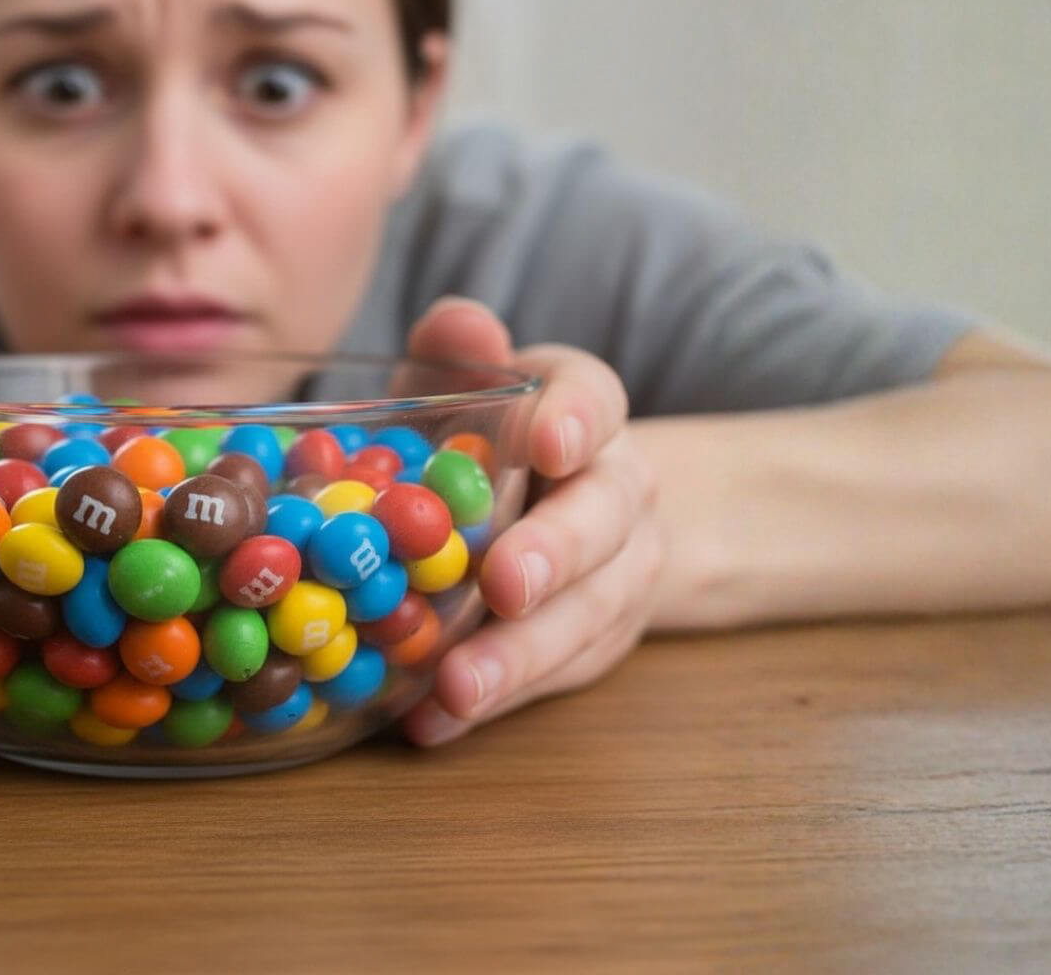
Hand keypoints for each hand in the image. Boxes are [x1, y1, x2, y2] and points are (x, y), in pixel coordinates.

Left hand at [396, 297, 666, 745]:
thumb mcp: (460, 384)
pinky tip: (434, 724)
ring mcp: (615, 576)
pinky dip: (495, 704)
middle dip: (555, 555)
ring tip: (457, 688)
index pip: (596, 401)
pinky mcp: (591, 644)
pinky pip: (551, 679)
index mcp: (582, 413)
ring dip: (521, 657)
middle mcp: (617, 492)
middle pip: (603, 521)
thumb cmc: (481, 437)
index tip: (548, 442)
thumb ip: (456, 351)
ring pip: (585, 617)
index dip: (576, 420)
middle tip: (504, 585)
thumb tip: (461, 326)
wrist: (557, 507)